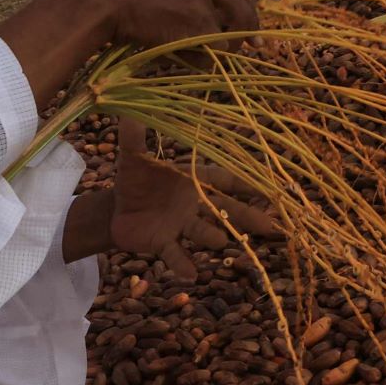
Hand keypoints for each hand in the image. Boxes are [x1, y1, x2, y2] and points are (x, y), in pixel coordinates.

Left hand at [66, 121, 280, 263]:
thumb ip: (134, 135)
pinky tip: (191, 275)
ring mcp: (181, 225)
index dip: (245, 183)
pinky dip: (183, 264)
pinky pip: (176, 254)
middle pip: (225, 209)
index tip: (271, 189)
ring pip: (204, 231)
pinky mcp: (164, 243)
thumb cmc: (133, 179)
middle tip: (272, 226)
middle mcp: (194, 204)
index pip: (224, 179)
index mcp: (193, 179)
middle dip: (248, 216)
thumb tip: (133, 109)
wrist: (114, 210)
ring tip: (219, 240)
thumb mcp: (131, 156)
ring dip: (212, 235)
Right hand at [93, 0, 259, 50]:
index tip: (252, 31)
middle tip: (251, 48)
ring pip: (225, 37)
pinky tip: (172, 53)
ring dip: (209, 51)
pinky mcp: (196, 20)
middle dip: (247, 34)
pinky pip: (210, 51)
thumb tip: (217, 25)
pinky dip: (196, 59)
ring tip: (180, 50)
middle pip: (244, 10)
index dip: (247, 10)